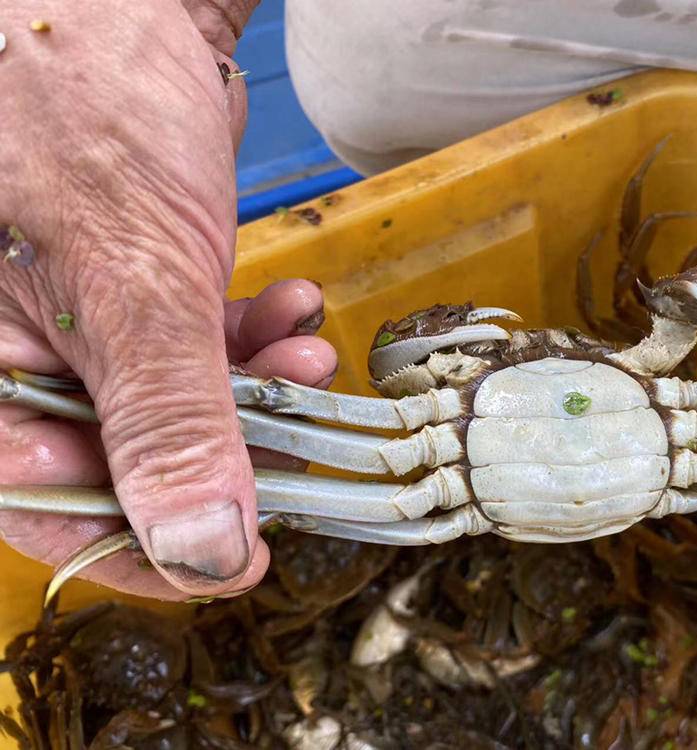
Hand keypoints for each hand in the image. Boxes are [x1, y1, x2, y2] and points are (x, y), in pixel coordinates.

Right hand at [0, 0, 302, 598]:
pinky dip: (245, 331)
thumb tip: (205, 554)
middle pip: (118, 452)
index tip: (239, 563)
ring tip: (308, 361)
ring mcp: (64, 307)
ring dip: (250, 384)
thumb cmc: (76, 106)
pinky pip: (183, 332)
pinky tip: (292, 311)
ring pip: (166, 392)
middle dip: (223, 446)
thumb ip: (166, 422)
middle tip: (296, 448)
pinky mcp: (120, 271)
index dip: (144, 547)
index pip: (41, 506)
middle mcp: (6, 347)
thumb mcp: (129, 284)